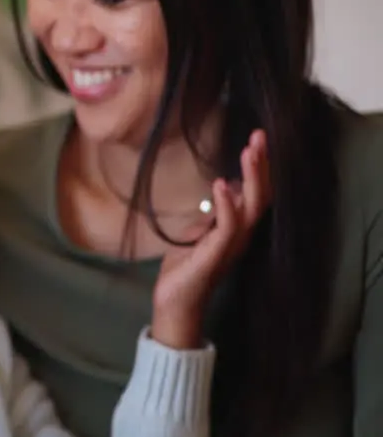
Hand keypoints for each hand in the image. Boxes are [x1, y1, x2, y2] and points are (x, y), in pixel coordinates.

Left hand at [151, 130, 268, 348]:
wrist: (175, 301)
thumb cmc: (185, 267)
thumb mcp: (197, 231)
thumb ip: (212, 212)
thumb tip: (223, 186)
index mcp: (237, 227)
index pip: (254, 192)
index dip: (259, 167)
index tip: (256, 139)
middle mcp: (240, 235)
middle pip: (260, 195)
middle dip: (261, 165)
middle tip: (260, 136)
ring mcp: (230, 245)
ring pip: (249, 207)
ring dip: (250, 178)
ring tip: (248, 152)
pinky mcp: (215, 255)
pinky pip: (227, 228)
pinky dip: (226, 205)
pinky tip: (220, 185)